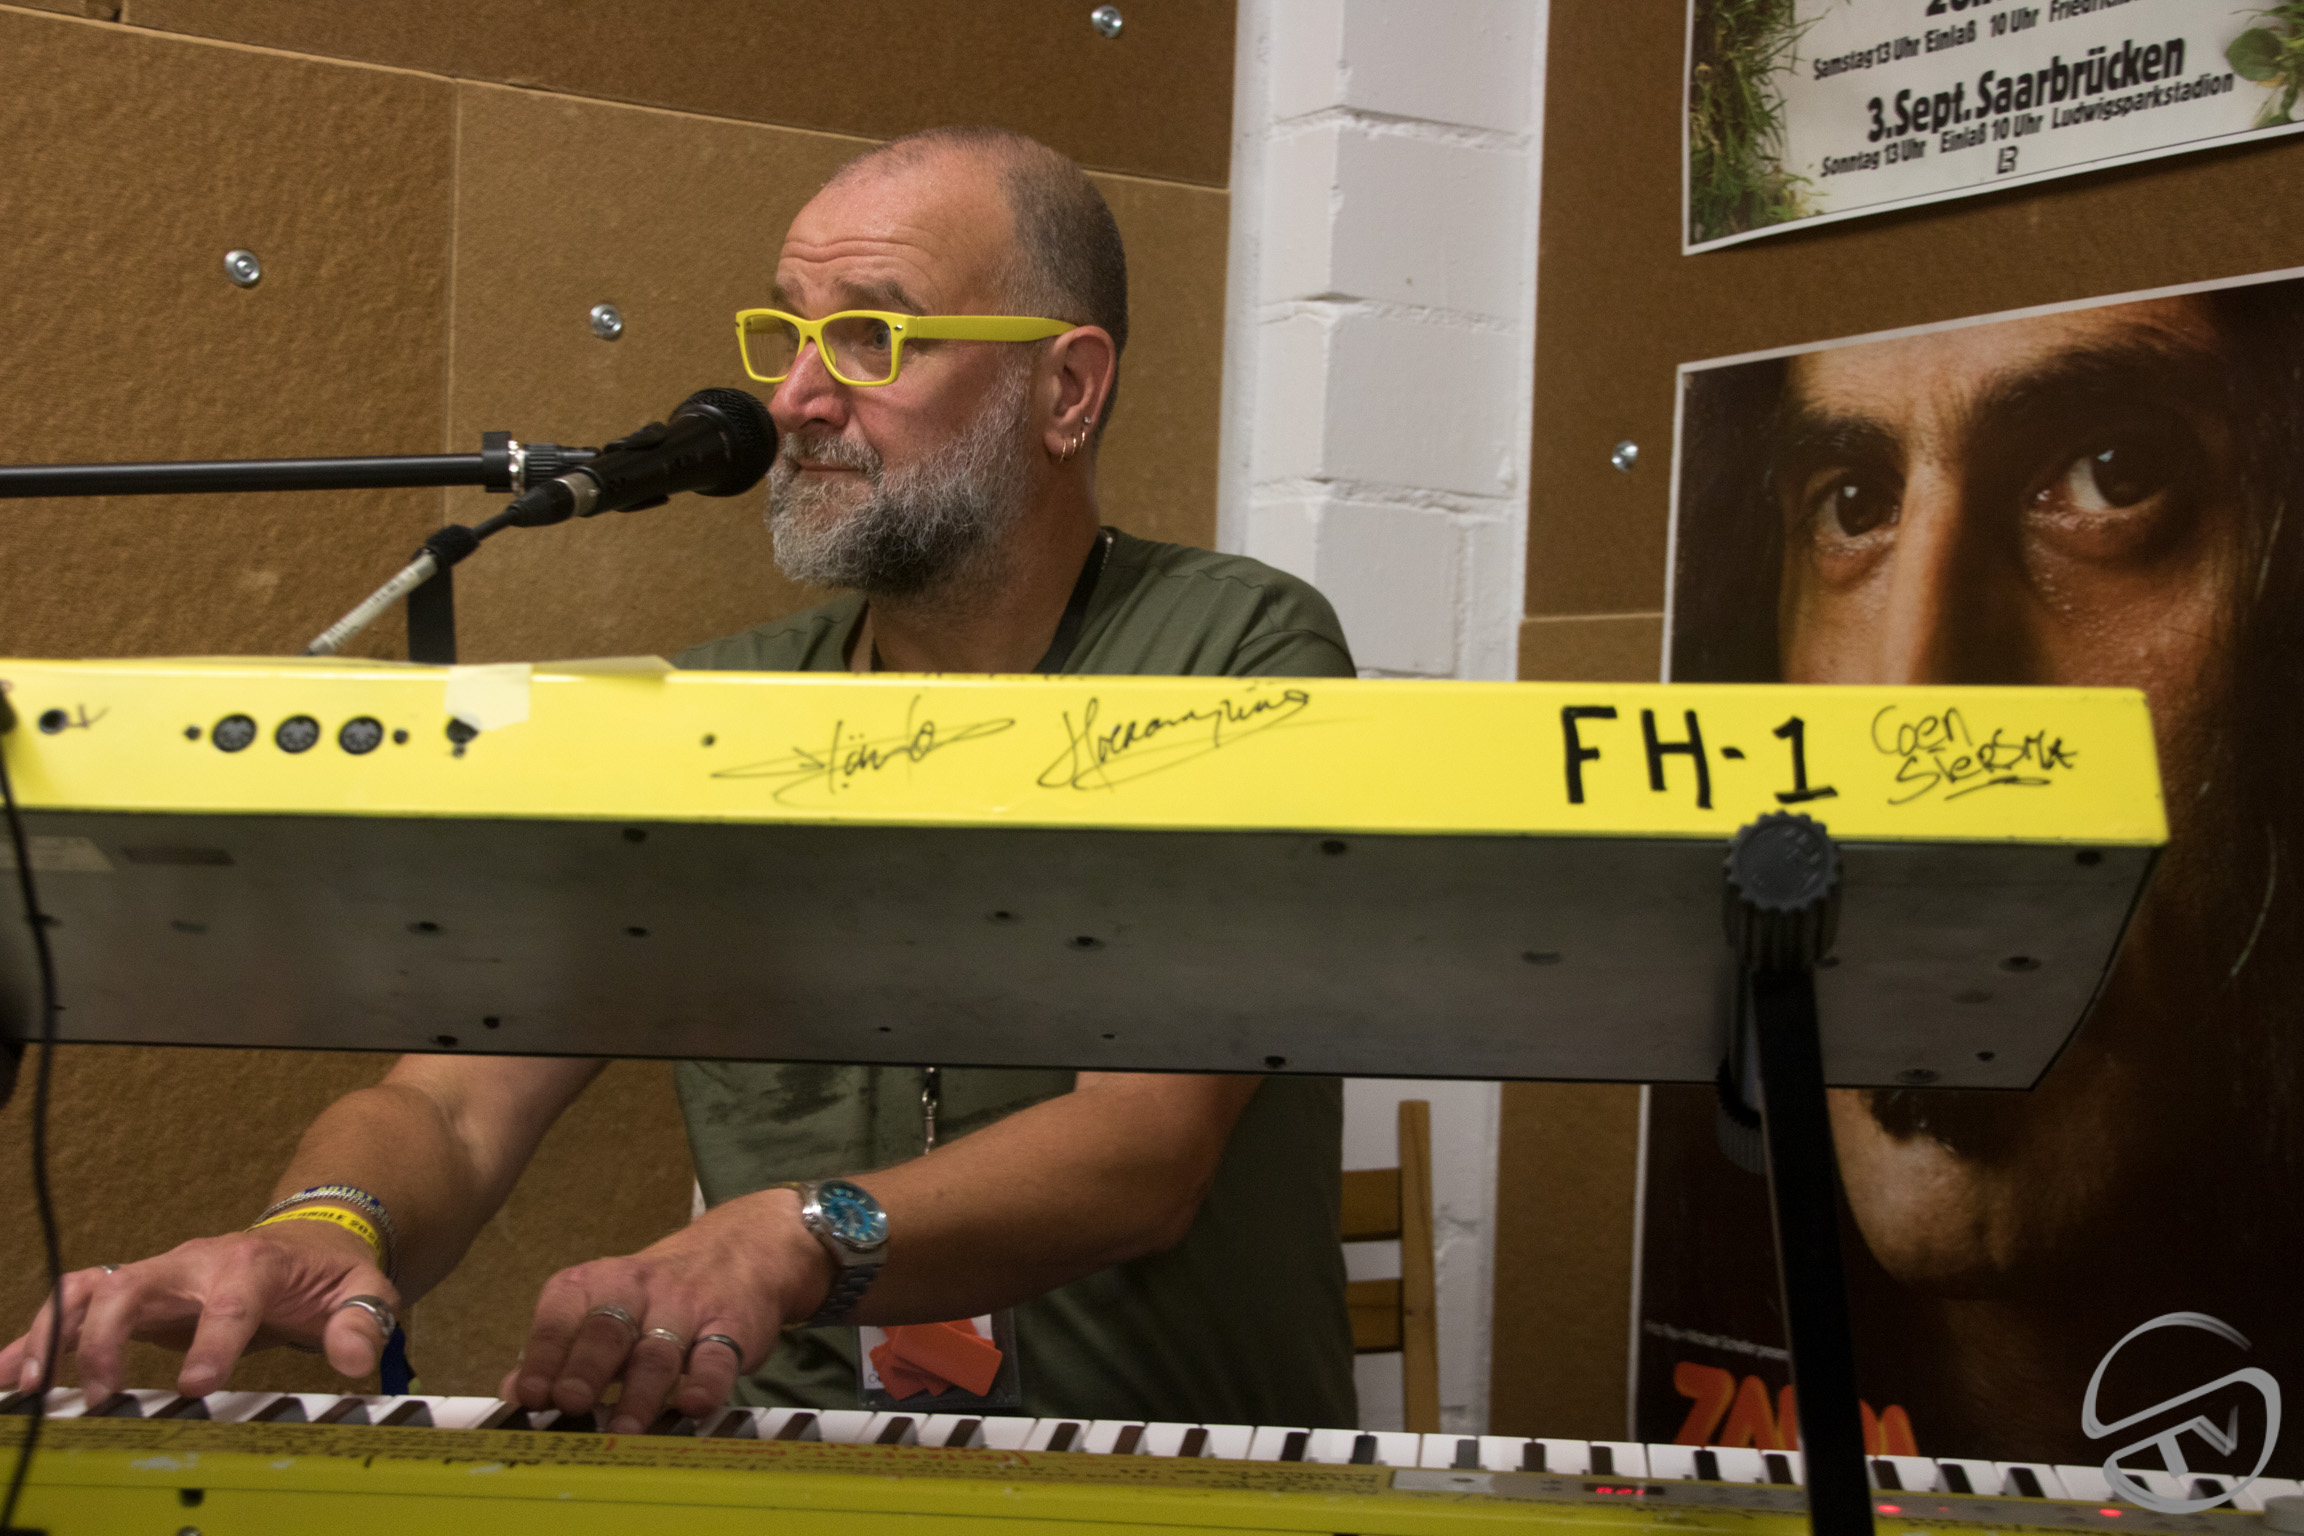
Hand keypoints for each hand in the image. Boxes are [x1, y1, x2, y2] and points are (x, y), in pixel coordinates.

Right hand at [0, 1220, 395, 1403]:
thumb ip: (362, 1320)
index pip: (230, 1297)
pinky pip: (77, 1307)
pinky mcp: (137, 1296)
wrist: (308, 1240)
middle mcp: (194, 1263)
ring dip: (54, 1334)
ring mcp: (158, 1278)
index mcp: (254, 1261)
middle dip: (110, 1337)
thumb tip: (354, 1358)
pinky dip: (40, 1336)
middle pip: (135, 1284)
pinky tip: (10, 1372)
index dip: (212, 1339)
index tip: (196, 1385)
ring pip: (91, 1291)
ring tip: (30, 1384)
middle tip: (103, 1394)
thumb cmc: (328, 1270)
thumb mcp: (362, 1288)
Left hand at [503, 1186, 835, 1433]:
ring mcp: (687, 1308)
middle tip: (570, 1404)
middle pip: (608, 1329)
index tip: (530, 1394)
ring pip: (658, 1350)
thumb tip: (513, 1391)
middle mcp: (638, 1291)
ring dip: (640, 1392)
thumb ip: (562, 1348)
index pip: (562, 1314)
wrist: (744, 1248)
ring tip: (623, 1430)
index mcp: (597, 1283)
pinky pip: (717, 1356)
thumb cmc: (657, 1295)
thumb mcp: (606, 1306)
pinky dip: (706, 1382)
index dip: (544, 1354)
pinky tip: (694, 1406)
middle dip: (586, 1368)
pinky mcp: (732, 1327)